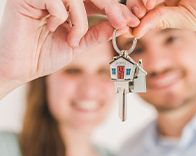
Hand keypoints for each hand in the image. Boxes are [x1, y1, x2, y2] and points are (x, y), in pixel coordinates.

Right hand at [0, 0, 138, 97]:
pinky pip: (56, 0)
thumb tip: (120, 25)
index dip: (117, 9)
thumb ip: (97, 34)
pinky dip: (61, 17)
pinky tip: (51, 28)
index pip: (99, 1)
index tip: (133, 20)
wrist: (21, 67)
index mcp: (70, 6)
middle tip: (123, 21)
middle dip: (111, 7)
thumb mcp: (78, 45)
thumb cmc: (45, 55)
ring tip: (72, 39)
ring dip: (80, 20)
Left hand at [127, 0, 195, 37]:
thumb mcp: (186, 20)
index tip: (124, 28)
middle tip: (135, 17)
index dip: (132, 19)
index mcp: (167, 8)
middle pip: (139, 0)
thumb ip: (162, 21)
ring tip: (146, 7)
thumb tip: (136, 32)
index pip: (143, 13)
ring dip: (141, 0)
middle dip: (133, 9)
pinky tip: (150, 3)